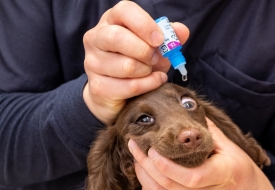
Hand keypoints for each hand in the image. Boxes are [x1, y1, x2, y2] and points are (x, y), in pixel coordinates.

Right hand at [82, 2, 189, 124]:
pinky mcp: (97, 86)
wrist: (114, 94)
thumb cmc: (135, 62)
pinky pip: (129, 86)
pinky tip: (153, 82)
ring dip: (147, 71)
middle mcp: (96, 38)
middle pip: (118, 37)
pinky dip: (147, 85)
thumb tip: (182, 32)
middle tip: (155, 58)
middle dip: (144, 50)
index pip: (124, 11)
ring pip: (126, 65)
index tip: (159, 39)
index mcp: (111, 21)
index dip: (144, 24)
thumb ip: (168, 37)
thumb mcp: (153, 47)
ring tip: (151, 71)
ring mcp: (93, 62)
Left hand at [128, 119, 274, 189]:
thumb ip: (212, 134)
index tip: (152, 147)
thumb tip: (191, 110)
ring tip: (138, 161)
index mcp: (223, 178)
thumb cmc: (247, 181)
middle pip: (165, 184)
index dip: (162, 163)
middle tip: (135, 146)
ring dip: (143, 177)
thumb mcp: (236, 153)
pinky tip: (146, 181)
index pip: (186, 176)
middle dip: (144, 163)